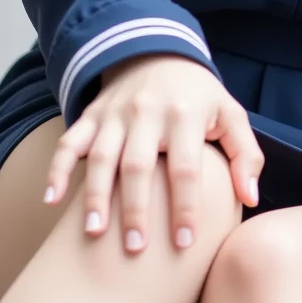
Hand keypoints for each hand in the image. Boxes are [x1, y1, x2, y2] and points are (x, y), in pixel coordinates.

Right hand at [43, 55, 264, 254]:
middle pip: (138, 165)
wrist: (156, 52)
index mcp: (185, 114)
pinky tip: (51, 200)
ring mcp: (115, 113)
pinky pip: (70, 142)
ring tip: (94, 233)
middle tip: (136, 250)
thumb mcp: (230, 114)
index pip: (185, 166)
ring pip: (101, 156)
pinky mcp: (92, 115)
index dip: (184, 205)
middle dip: (136, 209)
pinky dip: (58, 169)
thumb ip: (246, 154)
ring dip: (96, 195)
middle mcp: (147, 112)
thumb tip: (250, 198)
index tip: (185, 243)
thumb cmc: (199, 96)